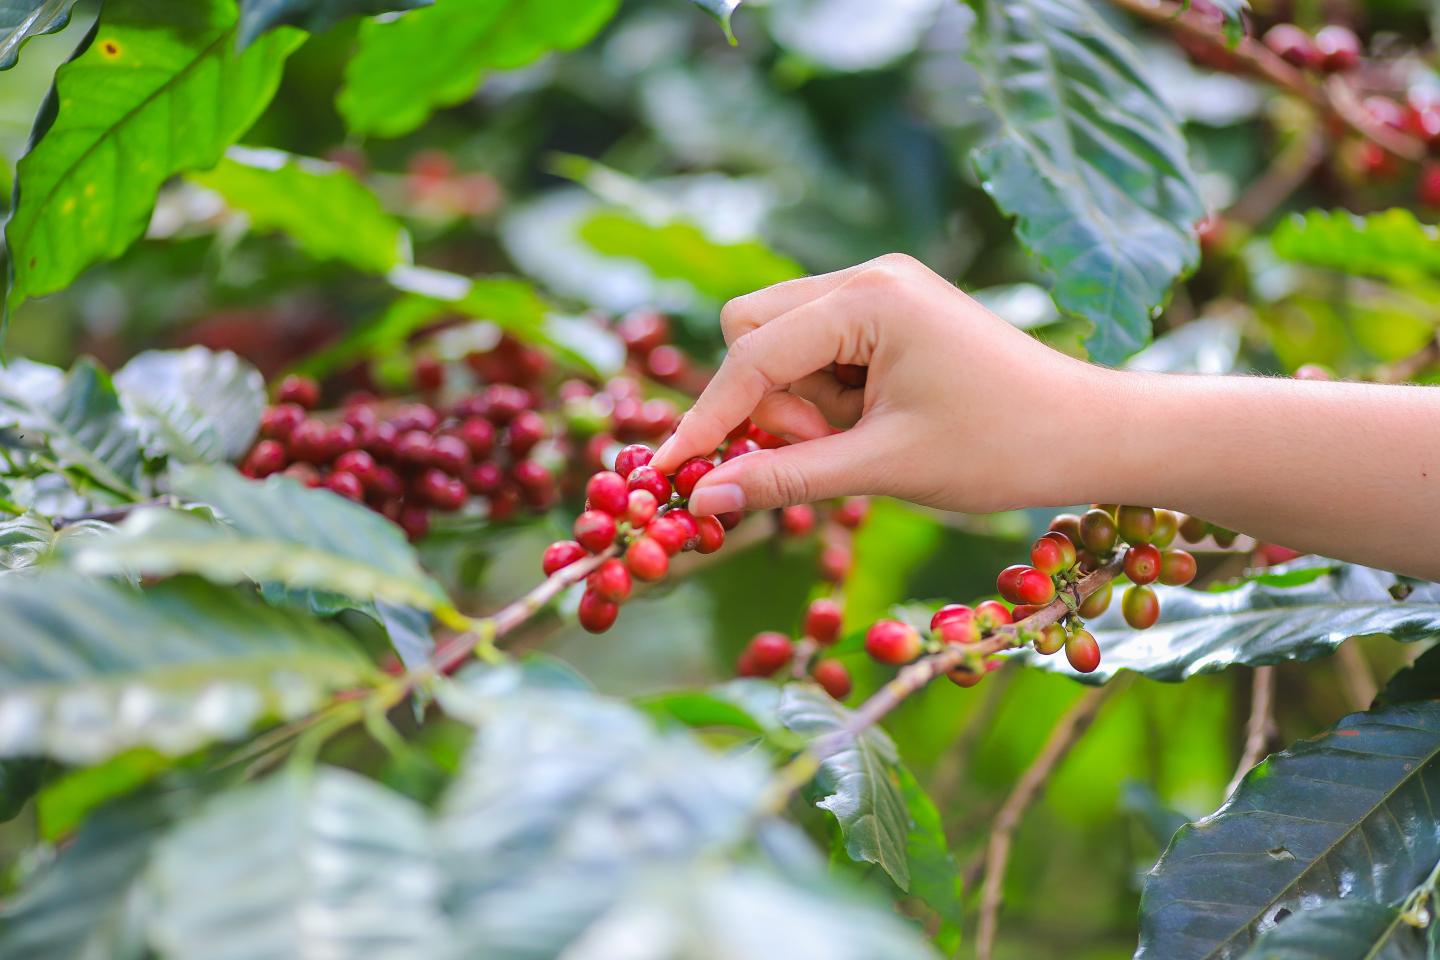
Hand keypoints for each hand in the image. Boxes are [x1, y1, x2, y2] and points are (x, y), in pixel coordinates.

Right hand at [651, 254, 1102, 515]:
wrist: (1088, 432)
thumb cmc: (999, 448)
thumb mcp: (883, 468)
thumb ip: (787, 478)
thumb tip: (702, 500)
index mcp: (869, 298)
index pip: (752, 355)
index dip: (709, 419)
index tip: (671, 472)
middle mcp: (867, 277)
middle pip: (752, 329)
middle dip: (764, 400)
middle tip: (817, 449)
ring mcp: (880, 290)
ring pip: (780, 342)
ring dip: (797, 402)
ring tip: (860, 440)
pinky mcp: (890, 314)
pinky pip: (817, 350)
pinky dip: (823, 396)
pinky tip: (871, 424)